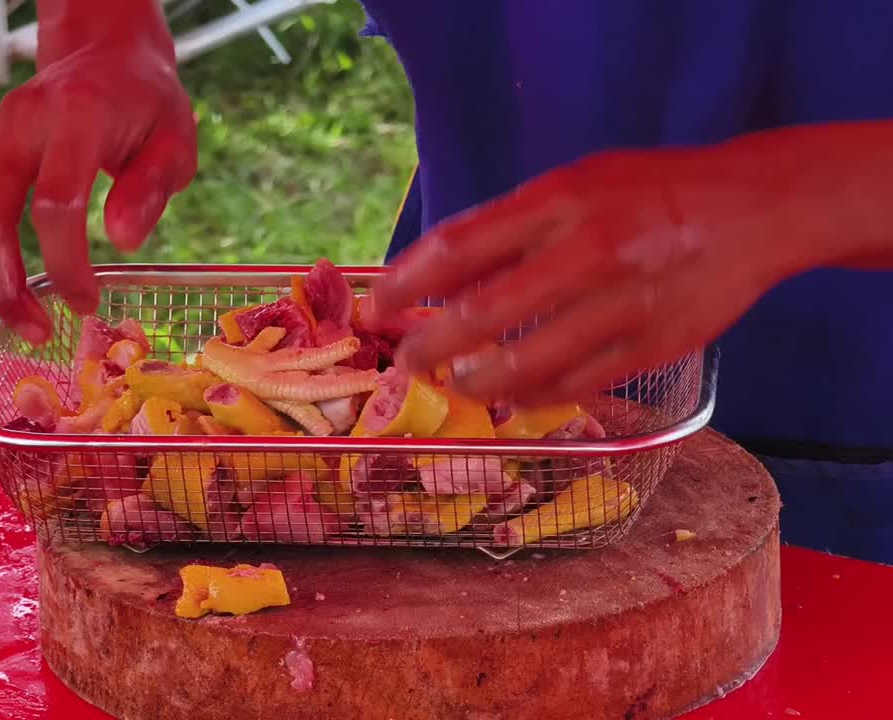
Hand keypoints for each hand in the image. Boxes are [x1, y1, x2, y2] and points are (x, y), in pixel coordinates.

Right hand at [0, 1, 196, 343]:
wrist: (108, 57)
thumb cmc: (145, 106)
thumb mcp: (176, 140)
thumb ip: (152, 187)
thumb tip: (121, 239)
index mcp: (75, 118)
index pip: (55, 204)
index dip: (66, 266)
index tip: (85, 304)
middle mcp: (17, 120)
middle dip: (3, 284)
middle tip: (34, 328)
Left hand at [367, 146, 812, 406]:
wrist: (756, 209)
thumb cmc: (651, 192)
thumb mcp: (578, 183)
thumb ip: (513, 227)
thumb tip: (440, 281)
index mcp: (561, 199)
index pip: (459, 248)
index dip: (407, 285)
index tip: (378, 306)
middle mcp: (589, 250)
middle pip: (481, 315)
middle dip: (428, 347)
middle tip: (408, 361)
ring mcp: (622, 304)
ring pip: (524, 364)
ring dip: (475, 381)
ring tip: (458, 382)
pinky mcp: (650, 347)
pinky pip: (572, 386)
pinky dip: (531, 396)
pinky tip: (512, 394)